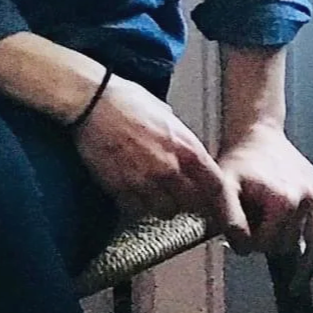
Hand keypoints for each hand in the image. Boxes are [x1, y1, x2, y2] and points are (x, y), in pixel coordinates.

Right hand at [73, 73, 240, 234]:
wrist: (92, 103)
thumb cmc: (128, 101)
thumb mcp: (167, 115)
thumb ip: (181, 140)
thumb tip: (186, 154)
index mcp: (186, 147)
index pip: (215, 186)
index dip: (220, 201)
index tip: (218, 206)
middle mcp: (169, 168)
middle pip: (193, 204)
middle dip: (192, 203)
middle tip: (184, 196)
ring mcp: (144, 181)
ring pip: (165, 211)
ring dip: (165, 205)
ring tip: (157, 192)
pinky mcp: (120, 189)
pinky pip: (138, 210)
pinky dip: (140, 205)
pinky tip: (136, 192)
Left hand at [218, 121, 312, 283]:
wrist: (256, 132)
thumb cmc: (238, 160)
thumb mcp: (223, 189)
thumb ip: (230, 220)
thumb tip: (243, 247)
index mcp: (284, 201)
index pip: (268, 245)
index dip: (249, 242)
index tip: (240, 229)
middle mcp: (306, 199)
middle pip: (287, 245)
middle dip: (268, 240)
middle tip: (253, 221)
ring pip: (304, 239)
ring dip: (285, 236)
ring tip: (269, 224)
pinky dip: (304, 234)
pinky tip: (292, 239)